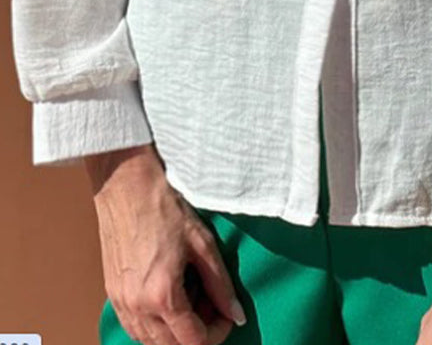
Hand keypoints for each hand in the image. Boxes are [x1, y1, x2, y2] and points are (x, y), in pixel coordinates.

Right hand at [90, 146, 245, 344]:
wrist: (126, 185)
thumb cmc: (164, 207)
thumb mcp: (203, 244)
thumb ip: (220, 285)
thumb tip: (236, 315)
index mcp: (162, 295)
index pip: (193, 341)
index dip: (217, 333)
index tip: (226, 315)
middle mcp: (137, 306)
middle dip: (196, 333)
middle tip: (210, 302)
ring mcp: (121, 302)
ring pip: (150, 342)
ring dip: (174, 332)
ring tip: (190, 296)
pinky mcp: (112, 294)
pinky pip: (134, 328)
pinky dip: (154, 325)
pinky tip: (168, 298)